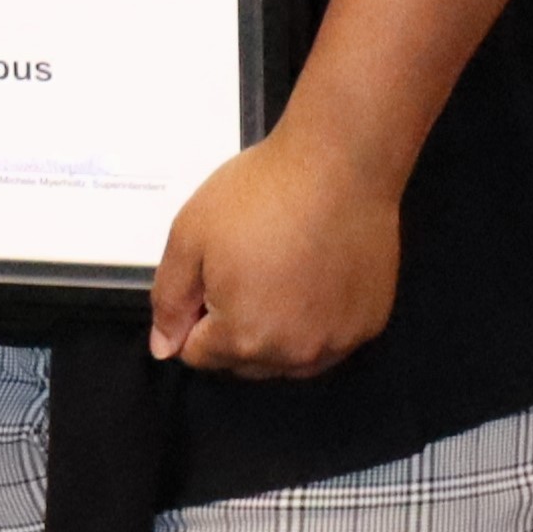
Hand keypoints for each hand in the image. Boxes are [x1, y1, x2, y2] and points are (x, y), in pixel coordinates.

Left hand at [149, 124, 403, 377]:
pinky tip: (310, 280)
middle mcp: (294, 355)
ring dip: (272, 332)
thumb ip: (169, 301)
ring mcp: (337, 343)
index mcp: (244, 338)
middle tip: (240, 270)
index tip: (207, 276)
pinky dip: (312, 323)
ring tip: (275, 274)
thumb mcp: (188, 240)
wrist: (336, 169)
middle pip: (242, 362)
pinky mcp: (368, 325)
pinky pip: (327, 342)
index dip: (192, 315)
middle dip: (229, 328)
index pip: (197, 355)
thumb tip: (164, 348)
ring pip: (286, 358)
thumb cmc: (258, 198)